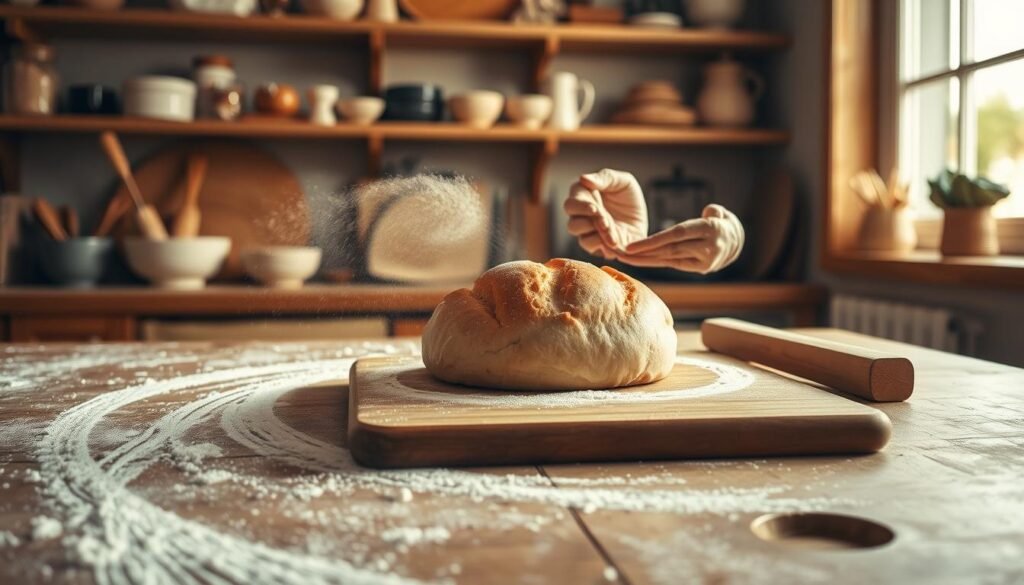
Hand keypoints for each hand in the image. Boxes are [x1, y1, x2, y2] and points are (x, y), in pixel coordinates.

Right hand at [563, 168, 647, 258]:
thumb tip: (583, 178)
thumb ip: (604, 177)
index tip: (595, 208)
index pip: (571, 204)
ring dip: (598, 236)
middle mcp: (582, 218)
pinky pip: (594, 251)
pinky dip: (604, 247)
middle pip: (572, 225)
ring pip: (581, 239)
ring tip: (614, 234)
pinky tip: (616, 242)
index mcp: (583, 199)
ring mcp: (589, 234)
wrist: (645, 218)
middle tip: (606, 221)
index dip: (580, 207)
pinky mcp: (598, 248)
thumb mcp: (623, 181)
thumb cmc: (630, 197)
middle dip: (590, 224)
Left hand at [615, 204, 744, 273]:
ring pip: (668, 260)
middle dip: (642, 254)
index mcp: (709, 228)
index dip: (652, 241)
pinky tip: (638, 260)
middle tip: (619, 254)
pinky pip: (673, 264)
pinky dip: (655, 262)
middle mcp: (707, 247)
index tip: (630, 246)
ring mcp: (704, 261)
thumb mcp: (719, 212)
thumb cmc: (719, 221)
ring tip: (623, 258)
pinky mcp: (700, 268)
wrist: (736, 242)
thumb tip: (709, 212)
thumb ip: (712, 211)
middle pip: (668, 251)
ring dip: (644, 260)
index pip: (676, 235)